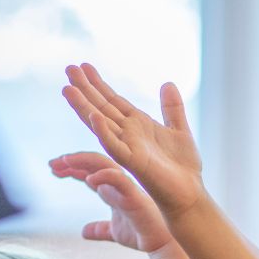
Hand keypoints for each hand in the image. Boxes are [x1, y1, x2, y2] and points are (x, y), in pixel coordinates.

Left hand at [49, 151, 172, 253]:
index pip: (90, 171)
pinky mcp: (134, 195)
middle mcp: (120, 184)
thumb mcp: (114, 232)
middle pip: (93, 162)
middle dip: (71, 161)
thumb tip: (84, 232)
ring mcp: (127, 187)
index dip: (71, 168)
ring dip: (81, 160)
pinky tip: (88, 180)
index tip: (53, 169)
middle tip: (52, 164)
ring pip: (103, 163)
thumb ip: (100, 229)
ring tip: (63, 163)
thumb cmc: (143, 236)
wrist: (163, 246)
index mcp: (114, 190)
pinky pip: (118, 178)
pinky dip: (103, 175)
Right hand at [62, 63, 204, 219]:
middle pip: (102, 107)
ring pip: (100, 124)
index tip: (84, 66)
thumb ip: (172, 109)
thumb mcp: (180, 130)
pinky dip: (104, 132)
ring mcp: (128, 148)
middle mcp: (128, 135)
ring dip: (84, 107)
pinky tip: (94, 116)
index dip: (98, 84)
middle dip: (85, 89)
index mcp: (138, 125)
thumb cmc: (184, 167)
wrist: (190, 193)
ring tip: (68, 89)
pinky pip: (115, 147)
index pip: (113, 100)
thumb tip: (168, 83)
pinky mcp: (133, 163)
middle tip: (69, 68)